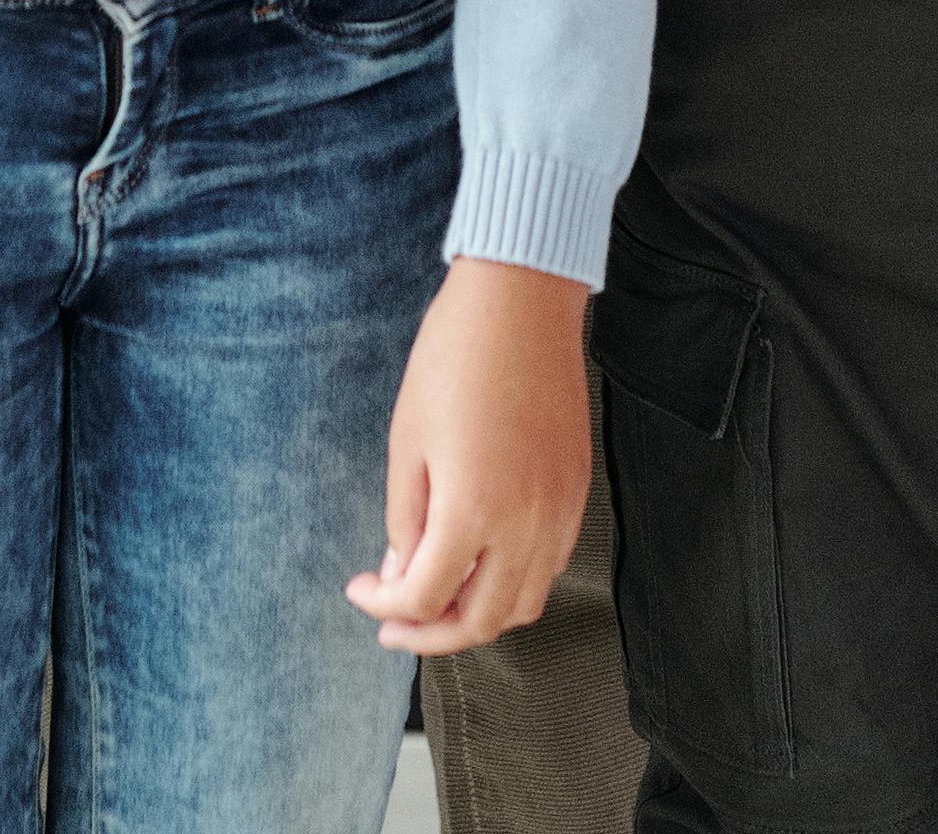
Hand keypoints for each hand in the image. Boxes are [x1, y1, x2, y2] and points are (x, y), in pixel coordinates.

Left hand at [352, 260, 590, 654]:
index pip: (425, 597)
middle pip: (480, 622)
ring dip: (477, 615)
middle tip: (393, 623)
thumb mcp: (407, 442)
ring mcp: (559, 513)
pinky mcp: (576, 494)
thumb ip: (405, 520)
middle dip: (430, 633)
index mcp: (472, 513)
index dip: (385, 606)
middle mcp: (525, 526)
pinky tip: (481, 562)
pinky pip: (549, 567)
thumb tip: (402, 573)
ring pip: (523, 605)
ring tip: (437, 598)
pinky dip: (513, 583)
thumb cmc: (454, 359)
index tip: (360, 590)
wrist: (521, 303)